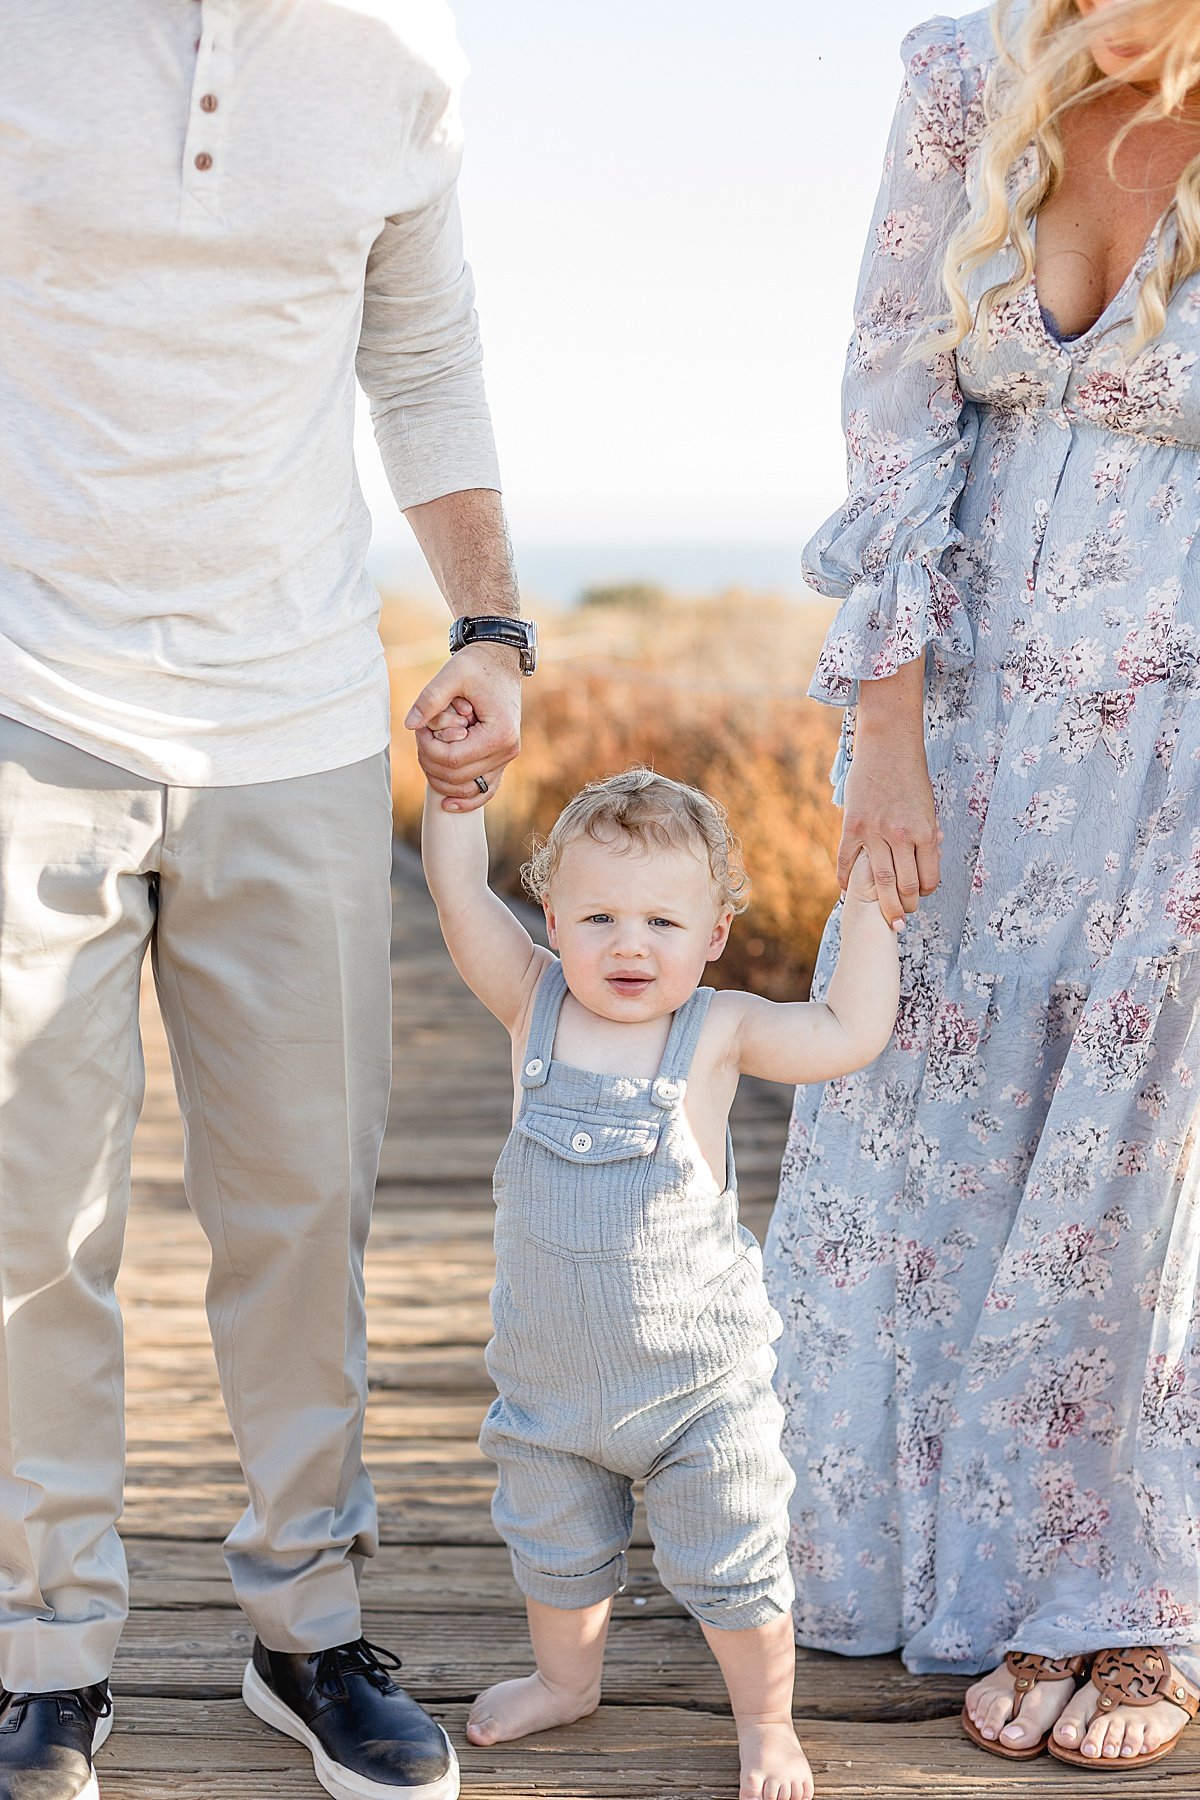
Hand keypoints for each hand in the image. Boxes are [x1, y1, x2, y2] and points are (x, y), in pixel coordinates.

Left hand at [405, 643, 521, 809]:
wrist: (500, 661)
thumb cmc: (477, 666)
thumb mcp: (452, 674)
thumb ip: (430, 699)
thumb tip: (410, 725)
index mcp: (498, 734)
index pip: (452, 760)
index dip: (428, 750)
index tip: (419, 729)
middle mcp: (507, 751)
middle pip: (457, 778)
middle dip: (430, 762)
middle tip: (422, 737)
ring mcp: (506, 759)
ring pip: (468, 790)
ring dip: (441, 779)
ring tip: (429, 752)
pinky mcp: (501, 760)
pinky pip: (485, 791)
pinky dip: (466, 800)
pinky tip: (447, 805)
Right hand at [838, 741, 941, 931]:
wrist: (888, 745)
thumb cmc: (912, 776)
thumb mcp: (928, 808)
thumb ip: (925, 837)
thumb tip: (923, 864)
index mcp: (925, 832)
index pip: (929, 878)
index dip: (926, 893)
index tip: (921, 896)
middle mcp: (900, 835)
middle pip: (904, 886)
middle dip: (905, 908)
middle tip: (902, 919)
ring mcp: (874, 831)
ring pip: (878, 880)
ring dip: (882, 903)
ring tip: (883, 916)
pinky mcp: (852, 826)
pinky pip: (848, 861)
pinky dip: (847, 880)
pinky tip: (848, 892)